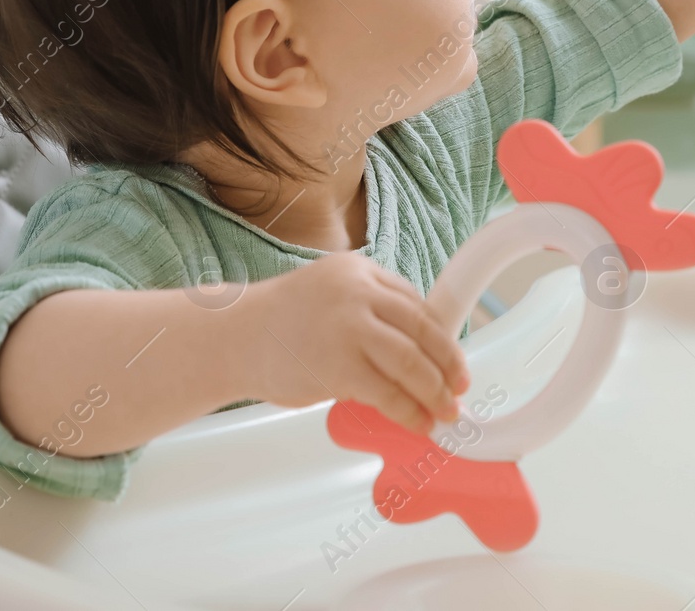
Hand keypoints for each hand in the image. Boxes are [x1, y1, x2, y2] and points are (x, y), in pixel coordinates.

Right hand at [249, 251, 470, 434]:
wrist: (233, 337)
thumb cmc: (281, 322)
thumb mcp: (331, 294)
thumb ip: (371, 311)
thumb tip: (418, 350)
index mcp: (360, 271)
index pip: (416, 304)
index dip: (441, 336)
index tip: (453, 360)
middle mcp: (358, 292)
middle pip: (422, 330)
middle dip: (448, 364)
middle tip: (461, 387)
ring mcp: (349, 327)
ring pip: (411, 362)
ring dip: (435, 391)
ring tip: (446, 411)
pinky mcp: (339, 366)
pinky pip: (388, 393)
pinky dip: (409, 411)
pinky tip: (418, 423)